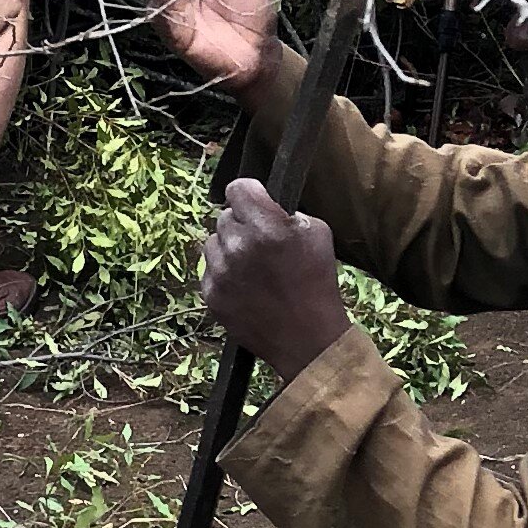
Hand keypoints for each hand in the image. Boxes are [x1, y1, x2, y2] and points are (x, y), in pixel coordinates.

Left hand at [201, 178, 353, 376]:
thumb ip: (288, 213)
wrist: (308, 339)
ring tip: (253, 268)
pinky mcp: (211, 294)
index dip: (249, 194)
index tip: (255, 202)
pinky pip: (209, 271)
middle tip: (261, 244)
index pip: (237, 188)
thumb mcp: (318, 234)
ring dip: (229, 249)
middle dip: (242, 225)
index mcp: (266, 227)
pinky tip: (246, 287)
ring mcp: (221, 272)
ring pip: (213, 242)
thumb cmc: (317, 283)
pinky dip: (224, 275)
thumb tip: (266, 205)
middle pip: (224, 216)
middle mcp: (238, 246)